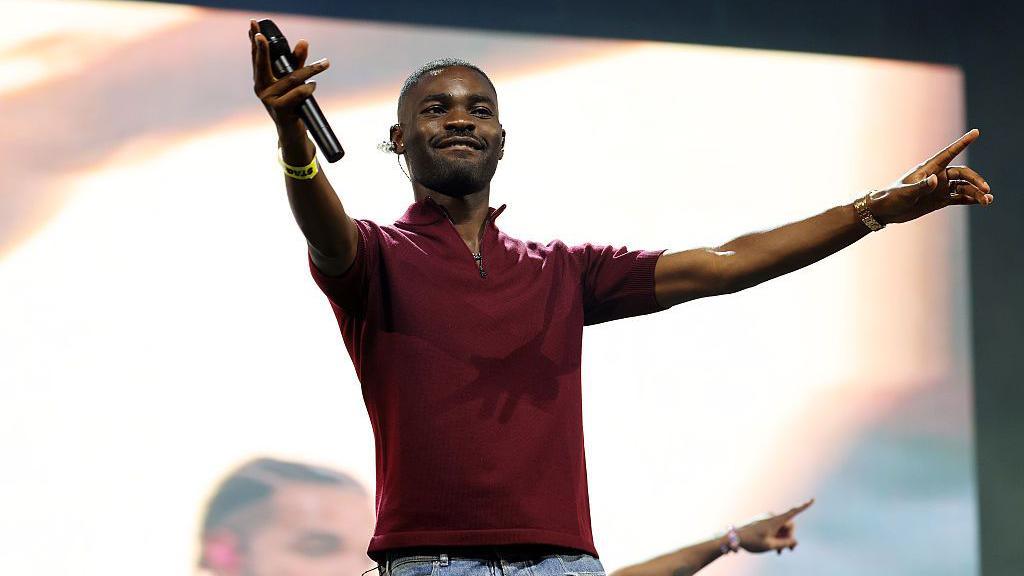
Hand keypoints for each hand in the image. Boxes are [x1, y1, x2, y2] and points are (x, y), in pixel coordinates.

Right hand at [248, 19, 329, 128]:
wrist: (292, 132)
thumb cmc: (293, 103)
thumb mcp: (294, 80)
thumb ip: (298, 61)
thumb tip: (303, 41)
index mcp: (261, 79)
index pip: (257, 57)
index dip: (255, 42)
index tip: (253, 25)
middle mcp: (261, 88)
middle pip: (262, 64)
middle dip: (262, 49)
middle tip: (261, 35)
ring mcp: (268, 100)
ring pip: (291, 78)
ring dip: (310, 70)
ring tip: (324, 64)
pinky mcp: (280, 110)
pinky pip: (298, 93)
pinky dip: (308, 89)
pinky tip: (313, 87)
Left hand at [736, 498, 813, 553]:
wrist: (733, 536)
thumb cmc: (752, 541)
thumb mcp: (770, 545)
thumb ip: (785, 544)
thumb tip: (795, 541)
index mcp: (775, 520)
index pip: (793, 512)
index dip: (804, 506)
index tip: (813, 499)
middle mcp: (772, 517)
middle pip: (789, 525)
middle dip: (790, 537)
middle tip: (789, 551)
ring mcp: (767, 519)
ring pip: (781, 528)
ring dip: (783, 539)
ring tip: (778, 552)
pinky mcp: (763, 522)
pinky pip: (774, 528)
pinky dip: (776, 537)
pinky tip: (774, 548)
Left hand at [867, 129, 992, 224]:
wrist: (886, 211)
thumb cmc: (892, 198)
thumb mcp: (906, 193)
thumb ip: (921, 186)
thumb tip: (936, 180)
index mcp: (929, 168)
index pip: (949, 152)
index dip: (963, 142)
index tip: (976, 132)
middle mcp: (938, 176)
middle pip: (963, 174)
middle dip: (976, 181)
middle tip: (986, 190)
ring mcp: (940, 188)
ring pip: (964, 187)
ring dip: (976, 193)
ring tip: (987, 202)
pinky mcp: (939, 200)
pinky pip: (959, 198)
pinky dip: (970, 199)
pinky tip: (980, 203)